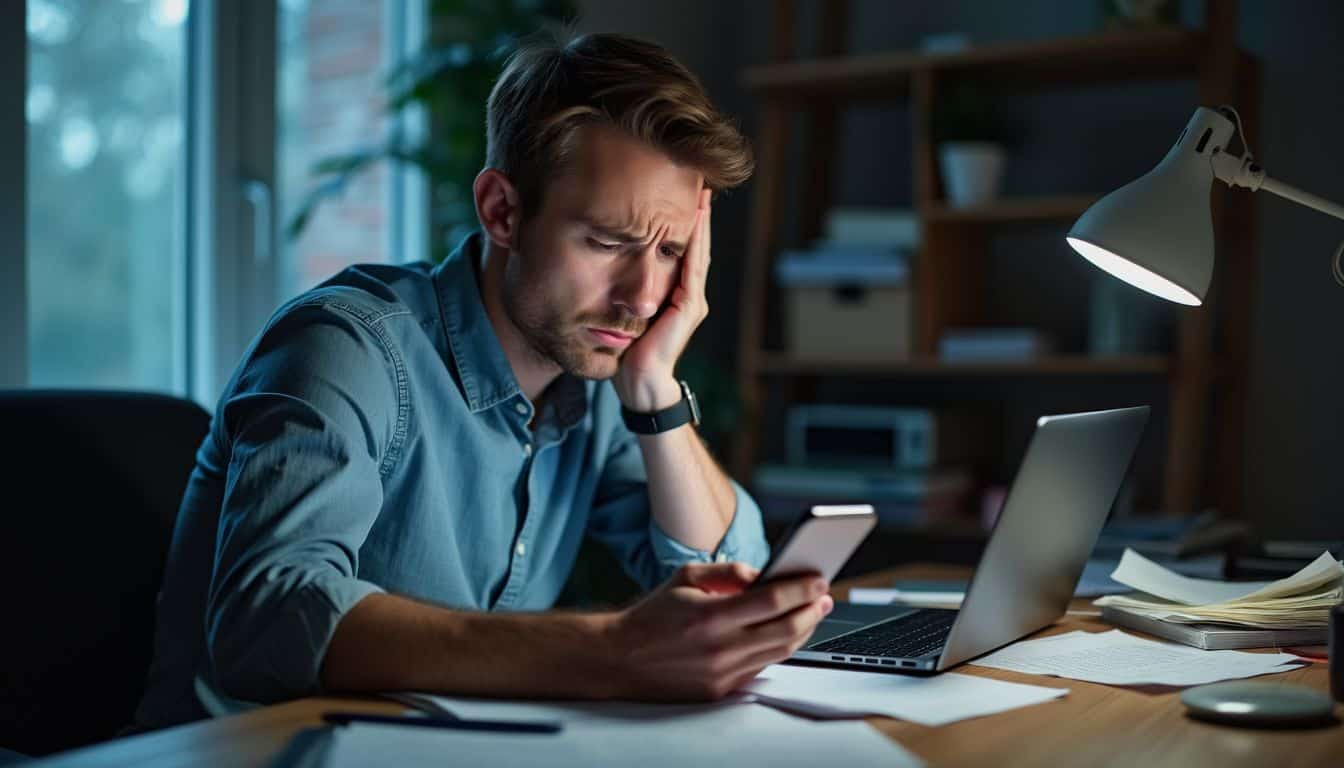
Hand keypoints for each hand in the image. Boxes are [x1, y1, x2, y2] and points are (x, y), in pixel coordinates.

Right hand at [603, 562, 833, 700]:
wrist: (620, 658)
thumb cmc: (652, 615)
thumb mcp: (686, 578)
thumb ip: (728, 571)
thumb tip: (764, 574)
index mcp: (710, 616)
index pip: (772, 601)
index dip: (801, 589)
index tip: (818, 580)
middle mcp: (719, 648)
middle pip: (785, 630)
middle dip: (812, 611)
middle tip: (823, 597)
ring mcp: (722, 674)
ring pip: (780, 652)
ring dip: (802, 630)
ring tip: (811, 613)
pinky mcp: (721, 691)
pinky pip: (762, 668)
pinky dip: (779, 648)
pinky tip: (785, 633)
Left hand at [612, 188, 712, 412]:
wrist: (638, 382)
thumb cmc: (627, 351)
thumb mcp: (624, 310)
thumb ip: (624, 287)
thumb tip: (602, 258)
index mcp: (674, 292)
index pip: (681, 248)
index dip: (681, 220)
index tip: (677, 190)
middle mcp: (687, 292)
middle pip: (694, 243)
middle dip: (695, 212)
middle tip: (697, 179)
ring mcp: (691, 300)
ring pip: (698, 250)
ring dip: (699, 221)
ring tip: (700, 192)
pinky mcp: (688, 308)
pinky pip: (692, 267)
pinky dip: (694, 242)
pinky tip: (692, 220)